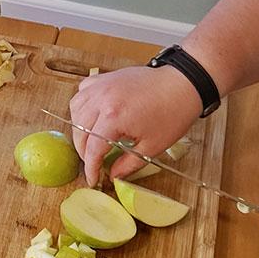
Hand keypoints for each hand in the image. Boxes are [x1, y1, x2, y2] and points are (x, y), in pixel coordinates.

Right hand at [67, 64, 201, 184]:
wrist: (182, 84)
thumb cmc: (171, 114)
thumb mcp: (152, 147)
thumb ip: (129, 164)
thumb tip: (113, 175)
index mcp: (113, 118)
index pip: (92, 149)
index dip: (90, 167)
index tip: (92, 179)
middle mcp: (101, 100)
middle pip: (79, 130)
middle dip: (83, 151)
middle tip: (93, 162)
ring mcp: (101, 86)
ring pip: (76, 109)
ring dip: (79, 127)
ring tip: (90, 139)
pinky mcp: (105, 78)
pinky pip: (82, 91)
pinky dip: (82, 104)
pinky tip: (91, 113)